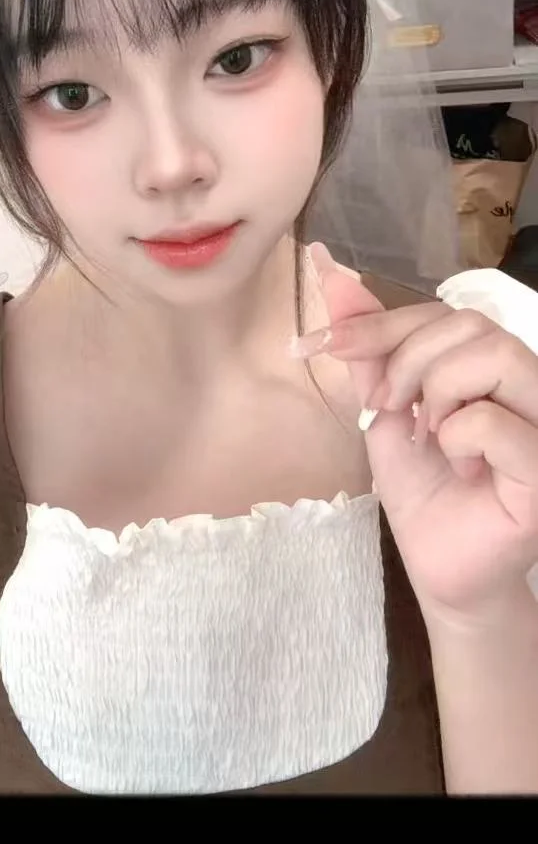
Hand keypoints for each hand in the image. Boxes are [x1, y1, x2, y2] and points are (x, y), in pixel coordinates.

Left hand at [306, 245, 537, 627]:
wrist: (443, 571)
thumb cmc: (425, 492)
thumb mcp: (385, 409)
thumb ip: (370, 345)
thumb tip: (330, 272)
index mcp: (492, 366)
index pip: (445, 313)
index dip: (381, 323)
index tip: (326, 344)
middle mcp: (529, 385)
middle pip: (471, 325)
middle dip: (408, 357)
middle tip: (386, 405)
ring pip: (496, 355)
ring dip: (437, 390)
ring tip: (425, 432)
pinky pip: (495, 421)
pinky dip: (458, 437)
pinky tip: (459, 466)